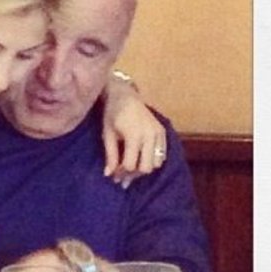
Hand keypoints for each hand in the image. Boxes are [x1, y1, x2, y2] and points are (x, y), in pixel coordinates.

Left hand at [101, 73, 166, 187]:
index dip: (121, 173)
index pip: (130, 165)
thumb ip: (110, 156)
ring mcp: (159, 133)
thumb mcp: (107, 135)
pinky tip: (140, 160)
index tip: (113, 175)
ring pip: (156, 164)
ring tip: (131, 168)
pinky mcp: (163, 132)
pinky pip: (162, 155)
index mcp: (134, 135)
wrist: (125, 96)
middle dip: (133, 175)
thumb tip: (108, 175)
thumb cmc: (112, 114)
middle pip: (146, 167)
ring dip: (143, 169)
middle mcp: (150, 135)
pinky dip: (152, 161)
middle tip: (122, 176)